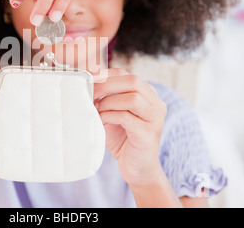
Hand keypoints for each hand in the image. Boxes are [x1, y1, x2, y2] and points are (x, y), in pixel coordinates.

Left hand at [93, 68, 166, 187]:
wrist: (137, 169)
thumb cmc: (123, 139)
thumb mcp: (113, 113)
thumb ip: (105, 99)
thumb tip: (87, 83)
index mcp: (148, 95)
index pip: (127, 75)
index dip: (106, 74)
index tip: (89, 79)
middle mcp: (156, 104)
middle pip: (133, 82)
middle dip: (107, 85)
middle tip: (91, 93)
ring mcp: (155, 119)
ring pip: (132, 98)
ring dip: (109, 102)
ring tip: (98, 110)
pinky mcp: (148, 134)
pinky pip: (126, 117)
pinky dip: (109, 116)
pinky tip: (102, 121)